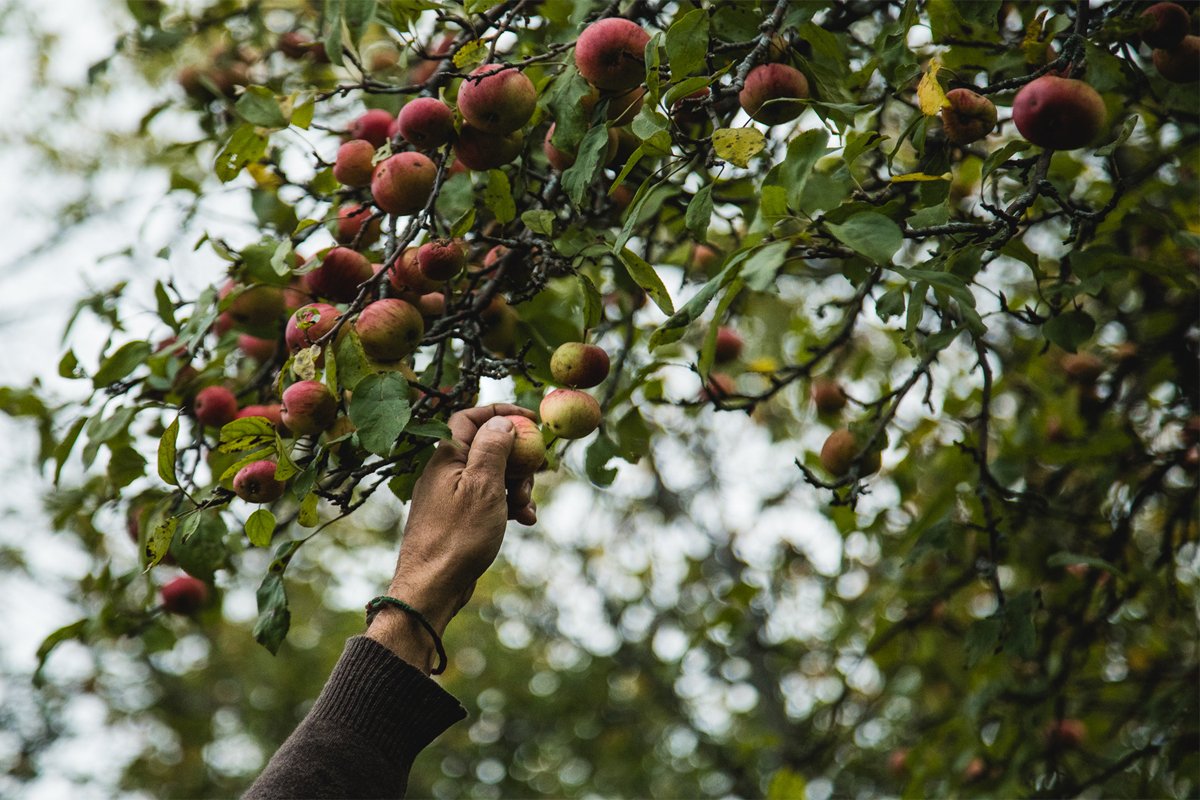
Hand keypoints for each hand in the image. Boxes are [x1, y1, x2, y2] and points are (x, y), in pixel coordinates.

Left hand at [367, 404, 537, 670]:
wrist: (432, 588)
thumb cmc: (457, 537)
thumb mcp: (483, 486)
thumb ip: (493, 448)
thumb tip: (501, 421)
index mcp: (447, 456)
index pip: (471, 417)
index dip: (502, 412)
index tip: (531, 419)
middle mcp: (446, 471)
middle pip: (489, 447)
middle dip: (518, 459)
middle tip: (534, 475)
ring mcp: (451, 494)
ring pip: (493, 475)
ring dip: (517, 486)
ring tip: (524, 507)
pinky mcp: (458, 516)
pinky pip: (489, 499)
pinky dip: (508, 505)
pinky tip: (524, 521)